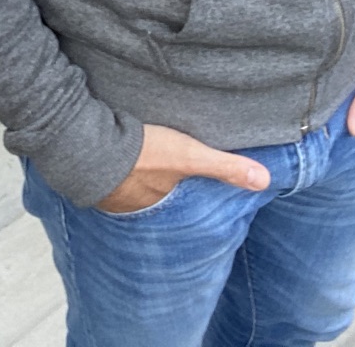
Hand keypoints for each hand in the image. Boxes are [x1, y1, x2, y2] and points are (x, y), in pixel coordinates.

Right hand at [95, 124, 270, 213]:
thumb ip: (225, 167)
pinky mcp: (96, 179)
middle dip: (164, 192)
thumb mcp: (190, 156)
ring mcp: (114, 196)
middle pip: (157, 200)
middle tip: (170, 179)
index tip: (195, 191)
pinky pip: (112, 181)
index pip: (182, 207)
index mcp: (163, 204)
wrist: (90, 146)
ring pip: (134, 192)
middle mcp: (138, 207)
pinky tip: (120, 161)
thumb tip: (264, 181)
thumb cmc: (143, 154)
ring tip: (147, 169)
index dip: (188, 198)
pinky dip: (119, 173)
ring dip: (140, 183)